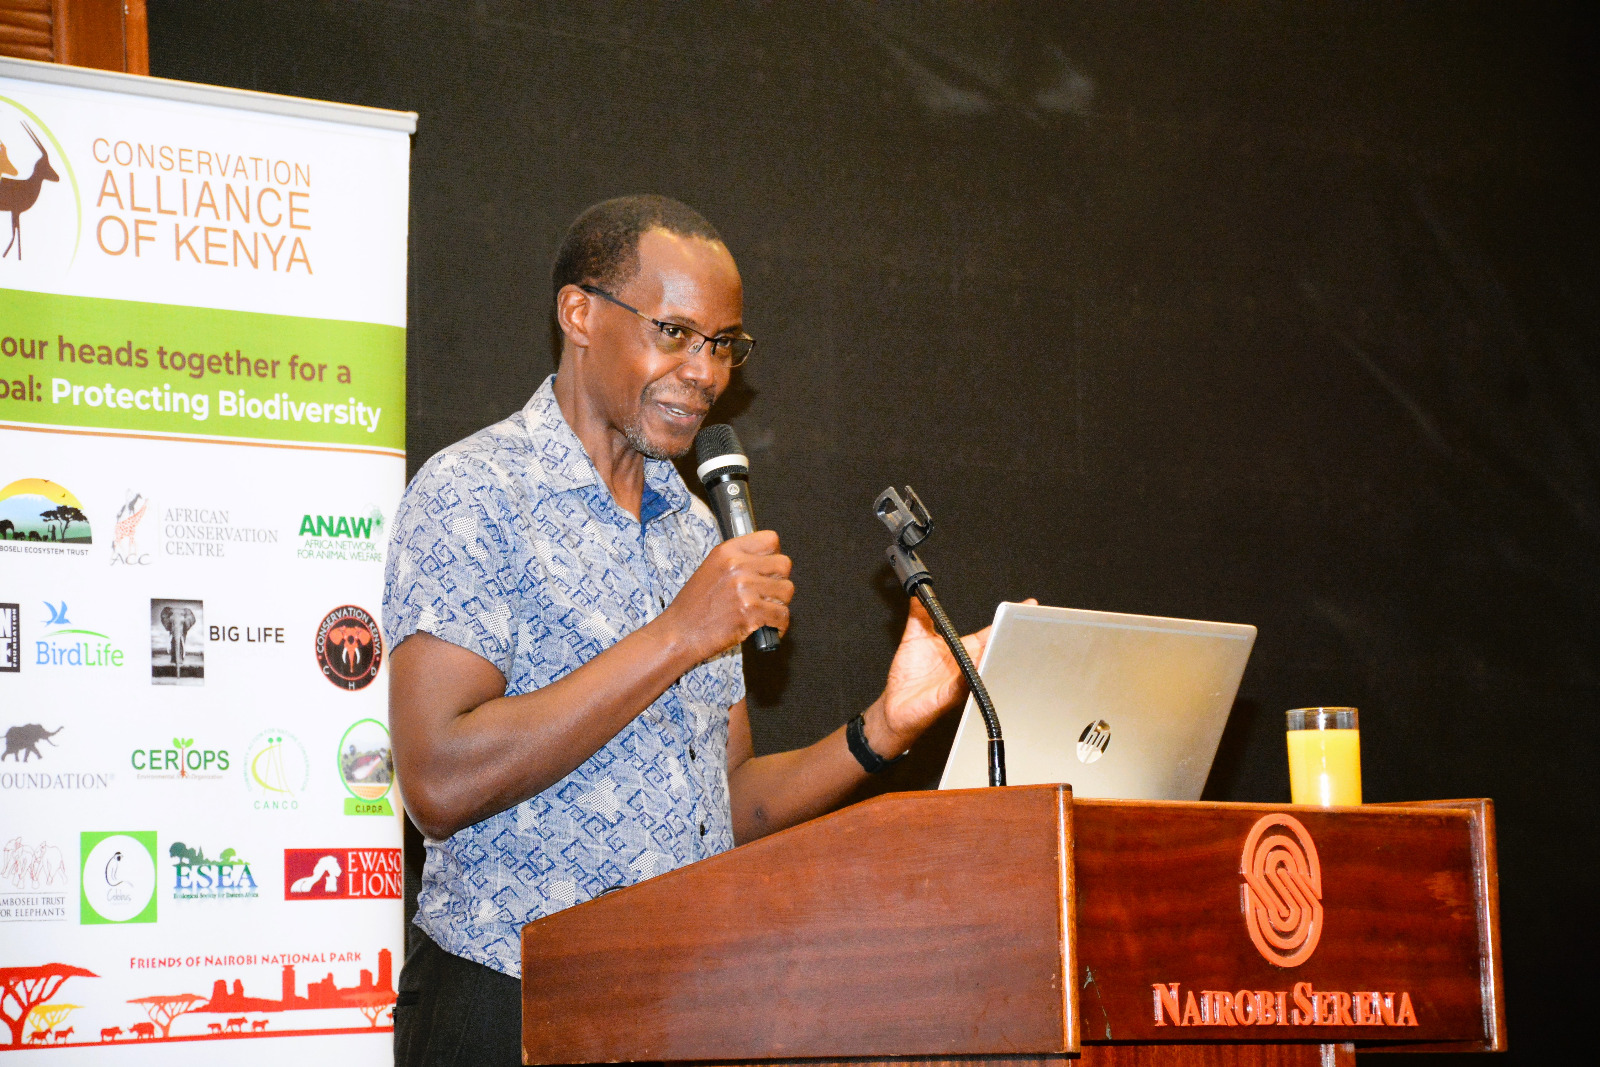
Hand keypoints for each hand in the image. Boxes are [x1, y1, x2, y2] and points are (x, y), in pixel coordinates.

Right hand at [660, 531, 792, 660]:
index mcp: (727, 552)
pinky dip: (779, 625)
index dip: (773, 556)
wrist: (680, 634)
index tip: (768, 569)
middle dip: (779, 580)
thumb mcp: (712, 569)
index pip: (770, 540)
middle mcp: (737, 566)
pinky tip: (768, 627)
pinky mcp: (751, 612)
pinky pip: (782, 615)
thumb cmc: (694, 607)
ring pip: (787, 590)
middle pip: (784, 564)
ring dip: (779, 604)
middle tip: (768, 594)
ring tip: (765, 611)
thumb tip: (770, 560)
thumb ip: (739, 560)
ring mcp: (745, 589)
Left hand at [871, 597, 1036, 755]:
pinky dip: (971, 673)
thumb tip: (920, 594)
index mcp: (961, 650)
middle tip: (1020, 620)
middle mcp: (966, 665)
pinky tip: (977, 661)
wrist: (894, 706)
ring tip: (1003, 636)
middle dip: (1009, 635)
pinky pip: (965, 683)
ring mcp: (961, 681)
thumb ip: (920, 615)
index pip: (988, 633)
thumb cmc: (907, 677)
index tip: (1024, 606)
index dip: (1004, 619)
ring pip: (984, 665)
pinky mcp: (950, 695)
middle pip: (993, 648)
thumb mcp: (915, 637)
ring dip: (994, 653)